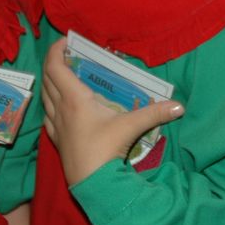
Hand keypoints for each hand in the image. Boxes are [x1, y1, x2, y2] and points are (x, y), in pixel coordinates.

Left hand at [41, 38, 184, 184]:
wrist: (91, 184)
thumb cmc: (106, 150)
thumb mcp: (132, 127)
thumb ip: (155, 113)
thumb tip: (179, 106)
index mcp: (74, 99)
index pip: (55, 67)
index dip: (56, 50)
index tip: (66, 40)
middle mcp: (60, 108)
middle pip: (47, 78)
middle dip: (54, 62)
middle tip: (67, 55)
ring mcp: (55, 125)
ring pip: (44, 96)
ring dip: (50, 82)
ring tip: (63, 76)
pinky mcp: (55, 139)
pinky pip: (46, 114)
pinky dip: (50, 103)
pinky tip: (58, 106)